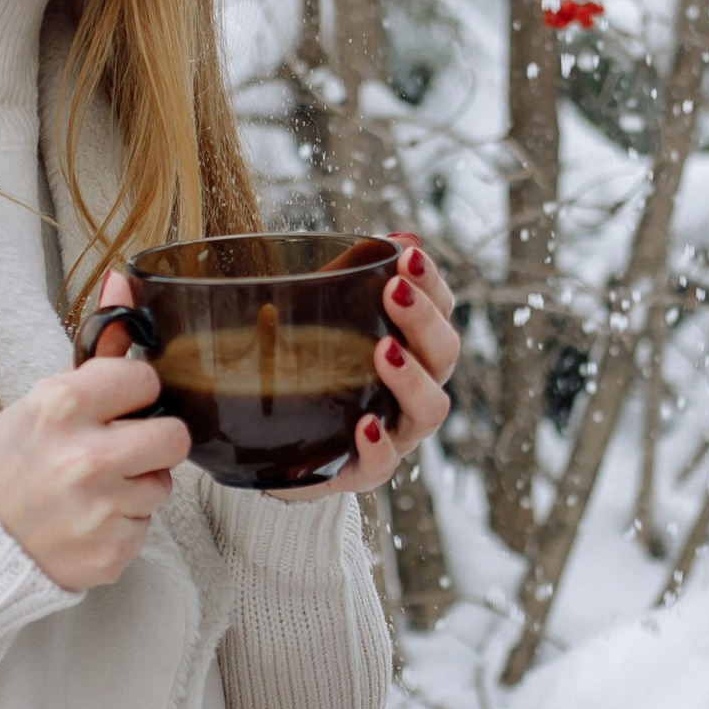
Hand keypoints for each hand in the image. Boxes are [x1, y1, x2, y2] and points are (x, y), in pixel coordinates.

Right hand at [0, 268, 185, 587]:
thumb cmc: (8, 464)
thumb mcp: (42, 400)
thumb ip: (95, 348)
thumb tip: (122, 280)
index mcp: (63, 407)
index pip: (146, 380)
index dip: (133, 395)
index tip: (113, 408)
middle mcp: (84, 458)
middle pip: (174, 437)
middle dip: (152, 443)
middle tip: (118, 450)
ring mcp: (99, 511)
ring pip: (162, 486)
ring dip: (135, 488)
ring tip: (92, 490)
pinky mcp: (110, 553)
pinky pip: (145, 528)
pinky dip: (121, 526)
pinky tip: (87, 522)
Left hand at [276, 237, 459, 501]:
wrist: (263, 441)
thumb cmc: (303, 367)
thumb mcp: (318, 314)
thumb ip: (351, 276)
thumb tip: (396, 235)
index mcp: (410, 348)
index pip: (441, 312)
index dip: (433, 284)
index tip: (409, 255)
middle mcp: (412, 392)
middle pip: (444, 356)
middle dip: (425, 320)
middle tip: (395, 291)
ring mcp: (394, 434)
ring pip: (430, 411)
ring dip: (412, 379)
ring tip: (384, 352)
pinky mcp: (360, 472)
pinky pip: (382, 466)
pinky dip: (379, 446)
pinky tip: (365, 424)